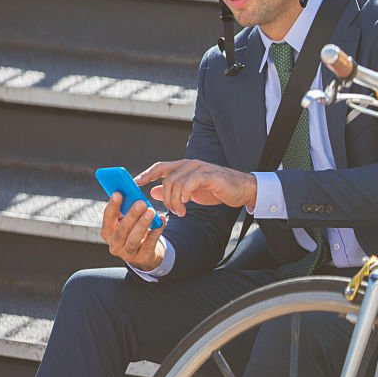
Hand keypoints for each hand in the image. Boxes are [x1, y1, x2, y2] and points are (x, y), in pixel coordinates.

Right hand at [100, 192, 166, 270]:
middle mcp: (115, 244)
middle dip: (131, 215)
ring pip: (134, 238)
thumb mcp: (127, 221)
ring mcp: (128, 253)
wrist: (144, 254)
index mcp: (108, 232)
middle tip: (141, 203)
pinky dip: (156, 231)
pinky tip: (162, 220)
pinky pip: (150, 243)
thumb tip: (131, 191)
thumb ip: (127, 209)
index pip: (107, 219)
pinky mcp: (142, 258)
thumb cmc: (134, 232)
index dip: (112, 206)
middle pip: (122, 230)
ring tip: (151, 212)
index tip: (118, 193)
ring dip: (143, 224)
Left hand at [133, 159, 257, 216]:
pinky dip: (184, 196)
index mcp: (185, 167)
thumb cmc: (218, 190)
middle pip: (166, 178)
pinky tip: (187, 205)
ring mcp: (200, 168)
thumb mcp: (192, 192)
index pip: (160, 167)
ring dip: (174, 201)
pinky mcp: (209, 175)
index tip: (135, 183)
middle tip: (171, 211)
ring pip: (175, 182)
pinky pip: (189, 184)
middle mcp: (191, 164)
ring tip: (180, 212)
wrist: (242, 190)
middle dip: (164, 197)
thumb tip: (153, 191)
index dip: (146, 174)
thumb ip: (174, 190)